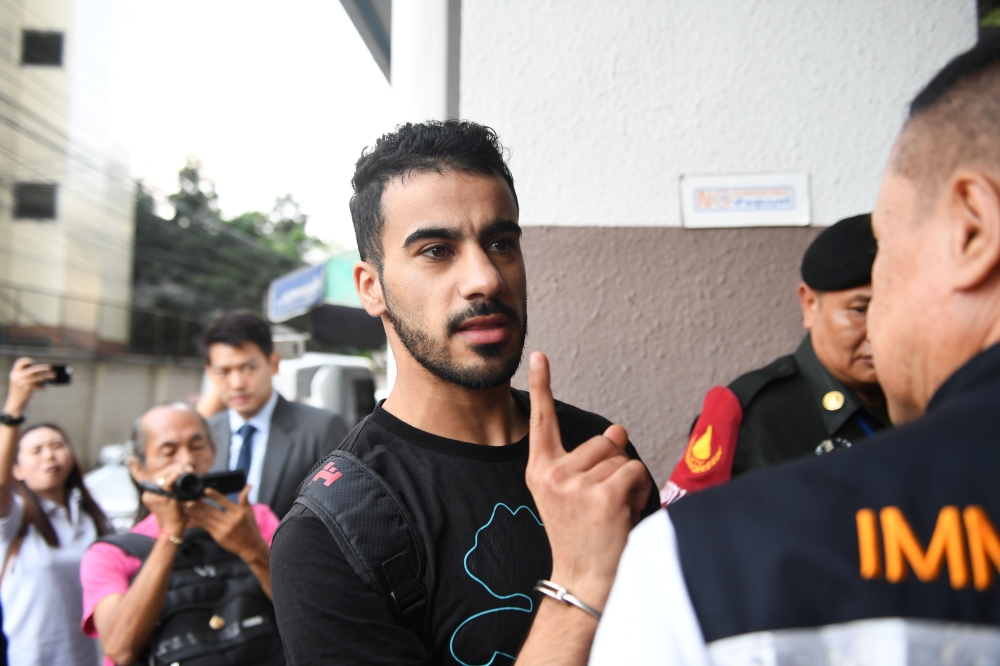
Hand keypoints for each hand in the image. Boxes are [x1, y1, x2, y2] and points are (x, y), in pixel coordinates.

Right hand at [4, 358, 52, 416]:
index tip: (33, 363)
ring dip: (46, 376)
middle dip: (41, 368)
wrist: (14, 403)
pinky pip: (38, 385)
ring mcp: (22, 383)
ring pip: (37, 377)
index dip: (27, 361)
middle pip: (31, 369)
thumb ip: (26, 373)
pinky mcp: (27, 389)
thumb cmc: (19, 390)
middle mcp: (17, 377)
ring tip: (53, 375)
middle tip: (50, 367)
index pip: (20, 362)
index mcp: (14, 373)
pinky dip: (43, 386)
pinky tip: (46, 387)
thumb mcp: (19, 380)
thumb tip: (41, 369)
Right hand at [139, 463, 187, 537]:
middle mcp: (149, 494)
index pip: (158, 476)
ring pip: (163, 476)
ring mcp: (153, 496)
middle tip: (187, 467)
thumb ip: (172, 491)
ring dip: (176, 470)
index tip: (182, 467)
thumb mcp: (170, 501)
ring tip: (187, 469)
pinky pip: (167, 483)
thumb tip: (182, 479)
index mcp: (149, 494)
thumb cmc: (174, 516)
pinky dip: (175, 476)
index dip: (170, 469)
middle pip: (159, 474)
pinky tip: (183, 473)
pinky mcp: (161, 499)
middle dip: (174, 468)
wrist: (173, 529)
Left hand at [184, 486, 266, 564]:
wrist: (250, 547)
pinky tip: (191, 517)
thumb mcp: (249, 512)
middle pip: (212, 510)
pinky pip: (205, 527)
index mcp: (238, 513)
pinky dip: (197, 522)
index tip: (206, 490)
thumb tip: (247, 486)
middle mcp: (230, 521)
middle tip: (189, 498)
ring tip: (186, 506)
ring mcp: (223, 530)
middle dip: (199, 504)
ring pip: (206, 519)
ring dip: (195, 512)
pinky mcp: (218, 537)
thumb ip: (245, 499)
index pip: (225, 502)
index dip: (215, 496)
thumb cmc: (250, 529)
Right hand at [525, 352, 651, 611]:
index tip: (539, 356)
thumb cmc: (583, 538)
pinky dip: (641, 492)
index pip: (542, 421)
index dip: (541, 386)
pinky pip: (636, 472)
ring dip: (629, 482)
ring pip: (623, 458)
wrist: (583, 581)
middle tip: (605, 503)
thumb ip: (591, 459)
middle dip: (615, 466)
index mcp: (540, 471)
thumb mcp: (575, 494)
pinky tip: (626, 515)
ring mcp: (576, 484)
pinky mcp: (603, 496)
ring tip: (614, 512)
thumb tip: (617, 429)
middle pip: (604, 441)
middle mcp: (553, 474)